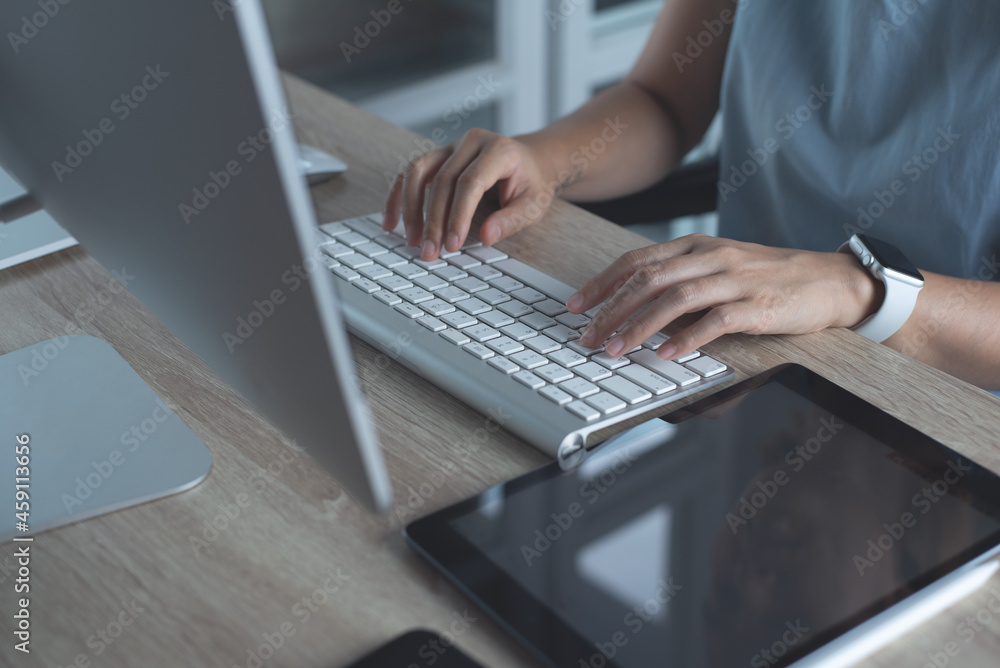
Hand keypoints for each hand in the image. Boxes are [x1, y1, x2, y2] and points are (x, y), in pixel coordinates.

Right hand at [383, 128, 555, 261]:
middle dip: (433, 221)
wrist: (532, 160)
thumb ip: (511, 220)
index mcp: (498, 150)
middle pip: (442, 180)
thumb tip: (486, 236)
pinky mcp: (438, 156)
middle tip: (429, 252)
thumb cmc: (532, 183)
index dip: (458, 215)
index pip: (471, 182)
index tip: (451, 245)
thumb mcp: (533, 204)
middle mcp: (471, 142)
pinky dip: (398, 197)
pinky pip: (410, 173)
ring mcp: (451, 146)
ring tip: (411, 240)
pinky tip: (391, 221)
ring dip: (410, 209)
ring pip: (418, 172)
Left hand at [567, 234, 882, 359]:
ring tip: (615, 350)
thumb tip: (634, 312)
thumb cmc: (768, 278)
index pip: (637, 261)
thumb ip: (680, 283)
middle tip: (586, 337)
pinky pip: (716, 320)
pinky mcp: (758, 303)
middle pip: (648, 279)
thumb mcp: (718, 269)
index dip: (601, 283)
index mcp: (695, 246)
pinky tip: (666, 355)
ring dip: (639, 326)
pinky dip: (687, 338)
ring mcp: (735, 278)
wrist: (830, 280)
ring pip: (675, 298)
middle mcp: (711, 256)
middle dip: (610, 309)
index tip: (575, 307)